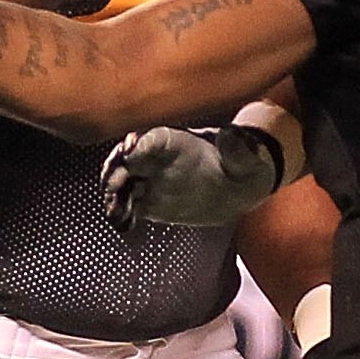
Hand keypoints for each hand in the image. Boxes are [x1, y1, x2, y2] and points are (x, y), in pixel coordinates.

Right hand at [103, 115, 290, 231]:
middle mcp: (157, 159)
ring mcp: (151, 181)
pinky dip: (122, 214)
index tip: (129, 150)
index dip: (139, 143)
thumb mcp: (246, 157)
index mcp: (177, 142)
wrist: (238, 189)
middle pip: (127, 159)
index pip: (152, 139)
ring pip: (123, 184)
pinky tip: (123, 224)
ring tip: (114, 212)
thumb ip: (237, 148)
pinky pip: (130, 207)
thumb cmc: (242, 166)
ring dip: (113, 195)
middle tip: (114, 185)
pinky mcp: (151, 203)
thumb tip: (231, 134)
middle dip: (116, 168)